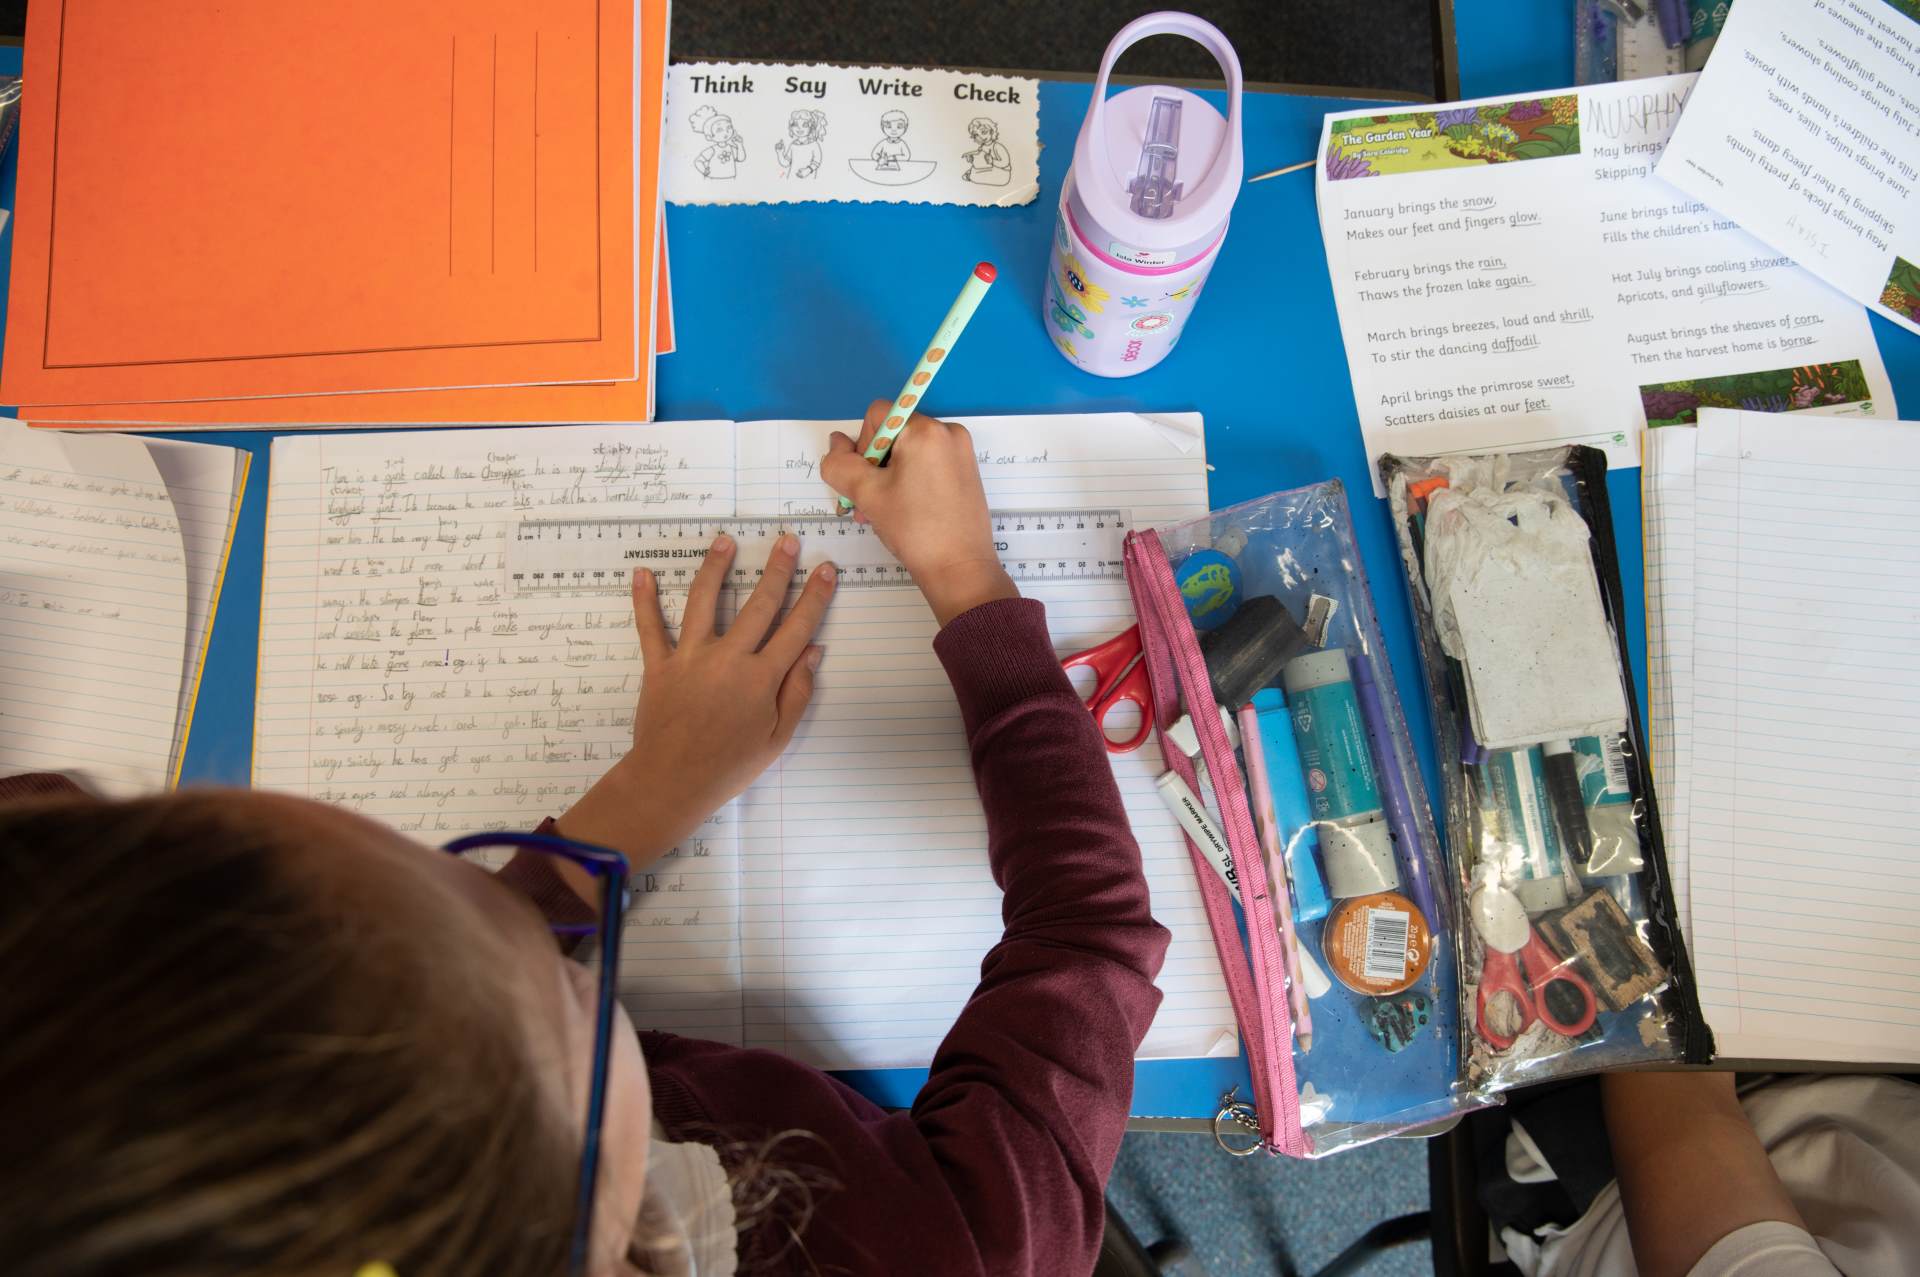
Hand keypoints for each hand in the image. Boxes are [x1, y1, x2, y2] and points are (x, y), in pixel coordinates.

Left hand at [556, 534, 835, 865]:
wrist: (672, 782)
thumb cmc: (730, 766)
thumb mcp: (777, 737)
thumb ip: (797, 691)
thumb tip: (814, 651)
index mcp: (761, 677)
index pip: (796, 627)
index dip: (814, 597)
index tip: (825, 570)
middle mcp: (728, 658)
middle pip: (758, 605)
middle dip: (777, 570)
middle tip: (787, 541)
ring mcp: (690, 658)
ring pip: (704, 602)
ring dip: (715, 568)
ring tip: (725, 541)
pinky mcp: (659, 666)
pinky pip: (650, 628)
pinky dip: (644, 601)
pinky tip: (641, 574)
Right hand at [820, 400, 1018, 626]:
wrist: (960, 570)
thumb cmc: (914, 529)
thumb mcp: (867, 494)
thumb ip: (841, 464)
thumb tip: (836, 442)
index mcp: (926, 430)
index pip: (877, 415)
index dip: (861, 446)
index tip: (865, 481)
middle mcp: (948, 432)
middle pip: (893, 435)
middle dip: (873, 468)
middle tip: (866, 505)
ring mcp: (961, 453)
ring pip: (909, 453)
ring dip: (887, 480)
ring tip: (882, 515)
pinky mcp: (966, 472)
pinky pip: (927, 465)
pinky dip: (909, 483)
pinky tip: (904, 513)